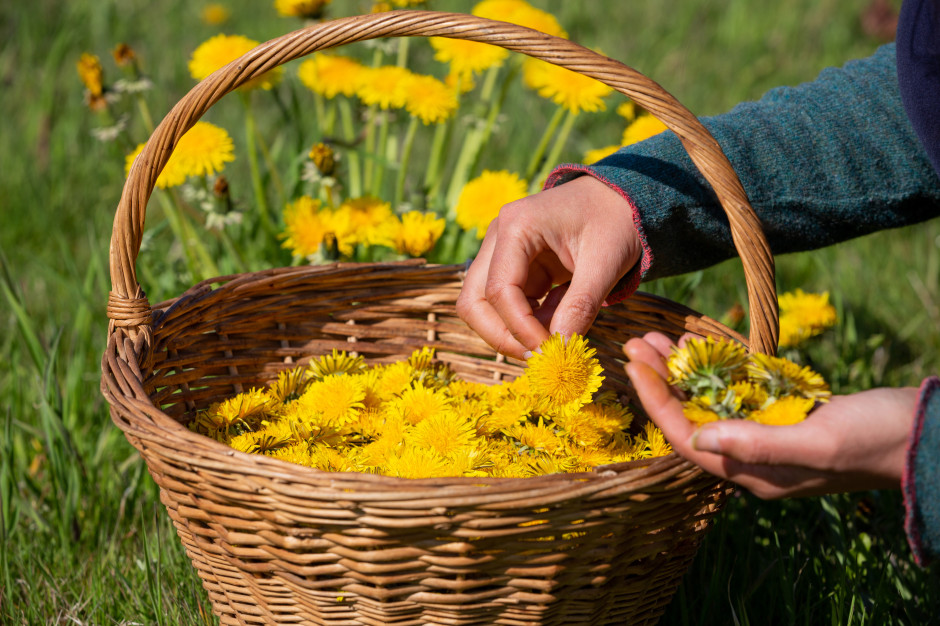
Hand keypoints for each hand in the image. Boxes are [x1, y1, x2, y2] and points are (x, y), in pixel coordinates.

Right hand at [456, 176, 639, 359]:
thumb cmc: (617, 221)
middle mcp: (499, 236)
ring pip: (484, 306)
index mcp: (517, 226)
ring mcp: (502, 252)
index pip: (499, 291)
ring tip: (557, 336)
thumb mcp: (605, 262)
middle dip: (502, 335)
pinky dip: (530, 321)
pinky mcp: (515, 267)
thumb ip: (580, 306)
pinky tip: (562, 317)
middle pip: (474, 300)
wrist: (625, 198)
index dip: (520, 329)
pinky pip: (509, 304)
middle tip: (538, 357)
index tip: (550, 353)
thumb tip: (559, 350)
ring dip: (515, 330)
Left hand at [623, 332, 918, 498]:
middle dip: (660, 381)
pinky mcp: (779, 415)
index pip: (687, 439)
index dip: (656, 402)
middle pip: (690, 418)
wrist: (920, 433)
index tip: (633, 366)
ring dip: (681, 371)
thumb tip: (701, 440)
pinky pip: (734, 392)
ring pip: (707, 402)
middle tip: (635, 344)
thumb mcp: (816, 442)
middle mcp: (751, 458)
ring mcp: (764, 435)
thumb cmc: (874, 439)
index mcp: (753, 472)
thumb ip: (757, 443)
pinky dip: (713, 368)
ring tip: (657, 338)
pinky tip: (696, 344)